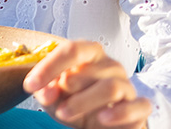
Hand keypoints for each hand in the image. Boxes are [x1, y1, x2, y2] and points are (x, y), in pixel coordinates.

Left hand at [23, 40, 150, 128]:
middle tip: (51, 103)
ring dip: (83, 102)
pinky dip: (120, 112)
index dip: (50, 67)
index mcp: (90, 55)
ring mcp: (127, 85)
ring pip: (111, 87)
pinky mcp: (139, 107)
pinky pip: (138, 106)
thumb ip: (46, 90)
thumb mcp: (54, 96)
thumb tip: (46, 93)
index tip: (30, 85)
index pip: (73, 50)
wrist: (98, 125)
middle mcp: (111, 66)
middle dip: (65, 88)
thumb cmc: (74, 103)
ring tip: (65, 114)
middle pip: (89, 70)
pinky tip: (102, 119)